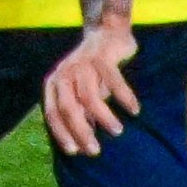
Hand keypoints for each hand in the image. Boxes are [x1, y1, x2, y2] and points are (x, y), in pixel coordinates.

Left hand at [41, 20, 142, 159]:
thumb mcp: (80, 92)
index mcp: (55, 84)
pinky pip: (112, 80)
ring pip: (88, 96)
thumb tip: (83, 143)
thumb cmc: (92, 72)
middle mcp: (64, 74)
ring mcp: (81, 64)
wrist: (104, 34)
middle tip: (95, 151)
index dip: (61, 133)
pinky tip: (134, 109)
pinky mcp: (101, 57)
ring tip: (117, 131)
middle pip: (68, 107)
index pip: (52, 113)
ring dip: (102, 116)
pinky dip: (124, 97)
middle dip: (81, 131)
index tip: (74, 152)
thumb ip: (79, 112)